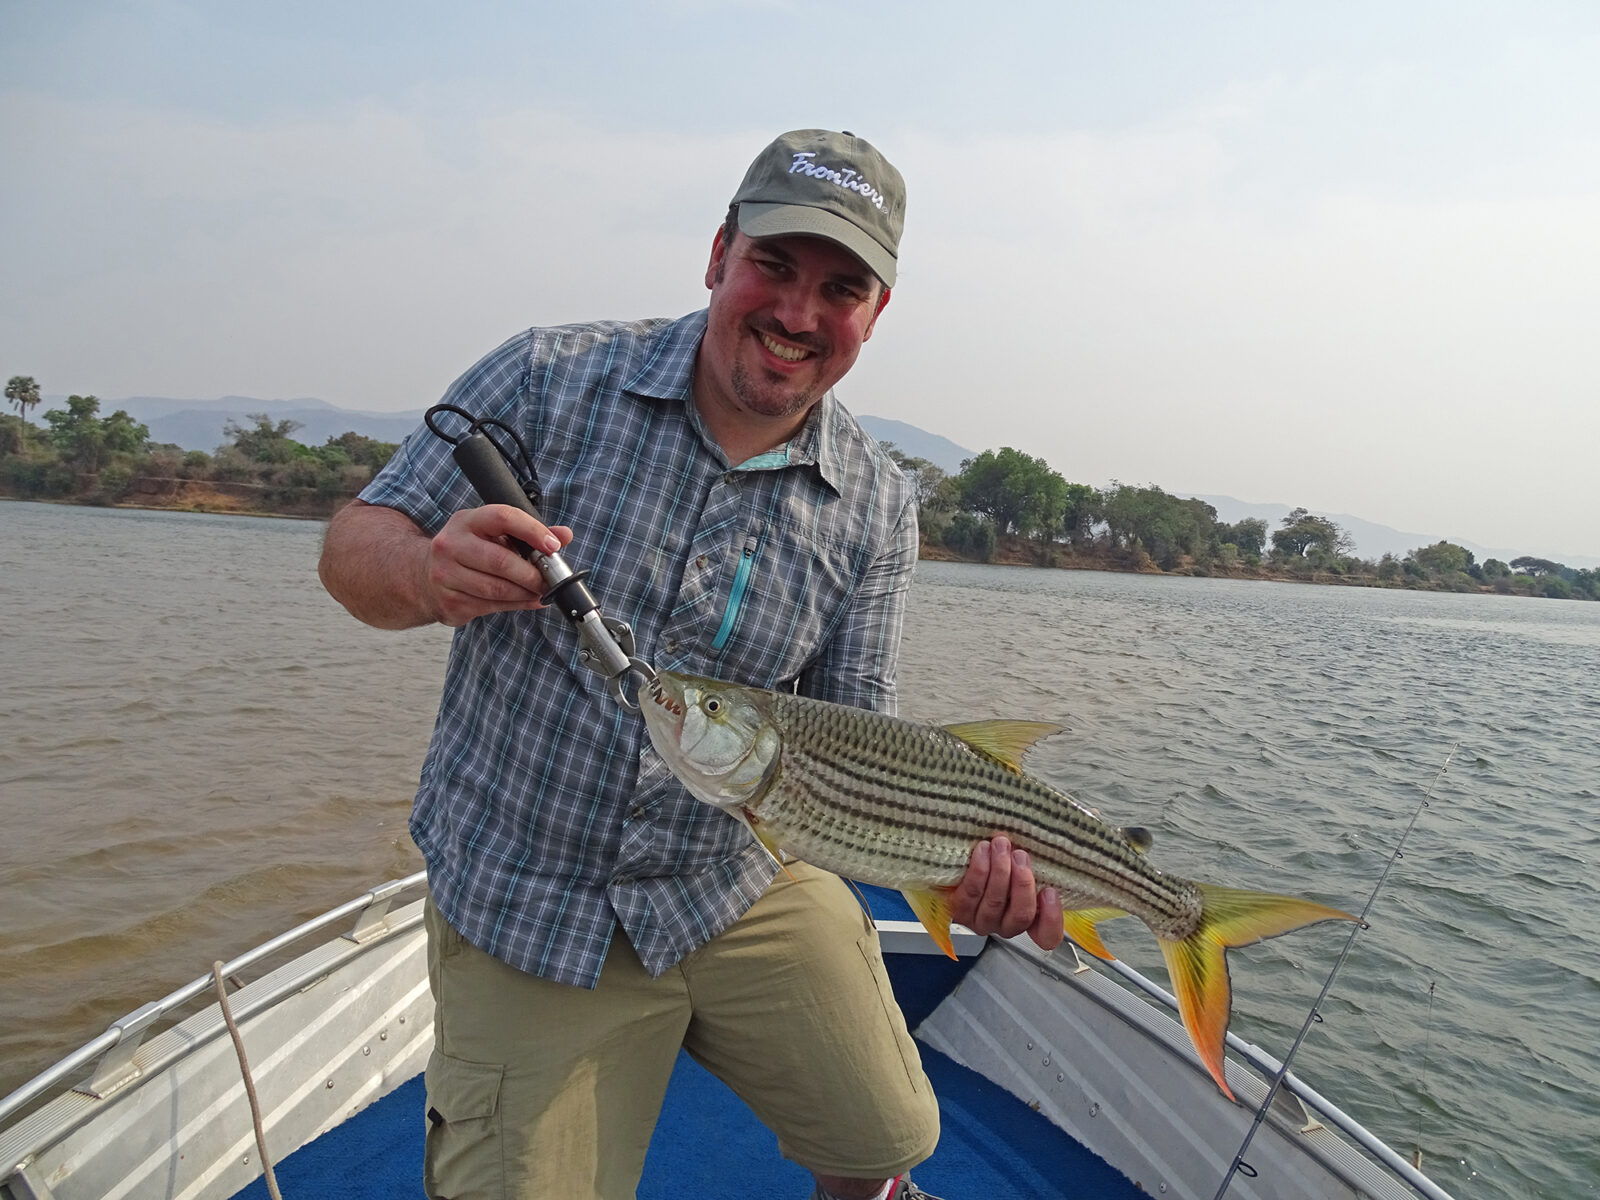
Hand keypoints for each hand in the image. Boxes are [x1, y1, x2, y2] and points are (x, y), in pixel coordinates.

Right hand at [425, 504, 573, 626]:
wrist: (422, 576)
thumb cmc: (467, 551)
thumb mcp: (492, 533)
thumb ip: (529, 533)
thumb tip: (564, 536)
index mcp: (466, 521)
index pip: (502, 517)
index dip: (532, 531)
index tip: (553, 546)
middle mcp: (451, 545)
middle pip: (501, 561)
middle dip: (531, 574)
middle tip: (548, 580)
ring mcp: (446, 575)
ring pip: (497, 589)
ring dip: (525, 594)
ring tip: (540, 592)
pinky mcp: (449, 601)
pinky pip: (490, 607)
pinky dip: (515, 606)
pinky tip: (527, 601)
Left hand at [950, 836, 1063, 950]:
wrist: (960, 867)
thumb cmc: (1000, 865)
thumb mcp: (1021, 868)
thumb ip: (1032, 869)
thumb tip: (1041, 850)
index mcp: (1028, 920)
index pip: (1047, 936)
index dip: (1052, 918)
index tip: (1050, 892)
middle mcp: (1005, 926)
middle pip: (1021, 915)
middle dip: (1022, 882)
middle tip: (1020, 856)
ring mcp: (982, 923)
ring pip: (995, 902)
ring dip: (1000, 871)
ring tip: (1001, 846)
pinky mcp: (960, 913)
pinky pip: (970, 894)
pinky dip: (979, 870)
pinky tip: (983, 851)